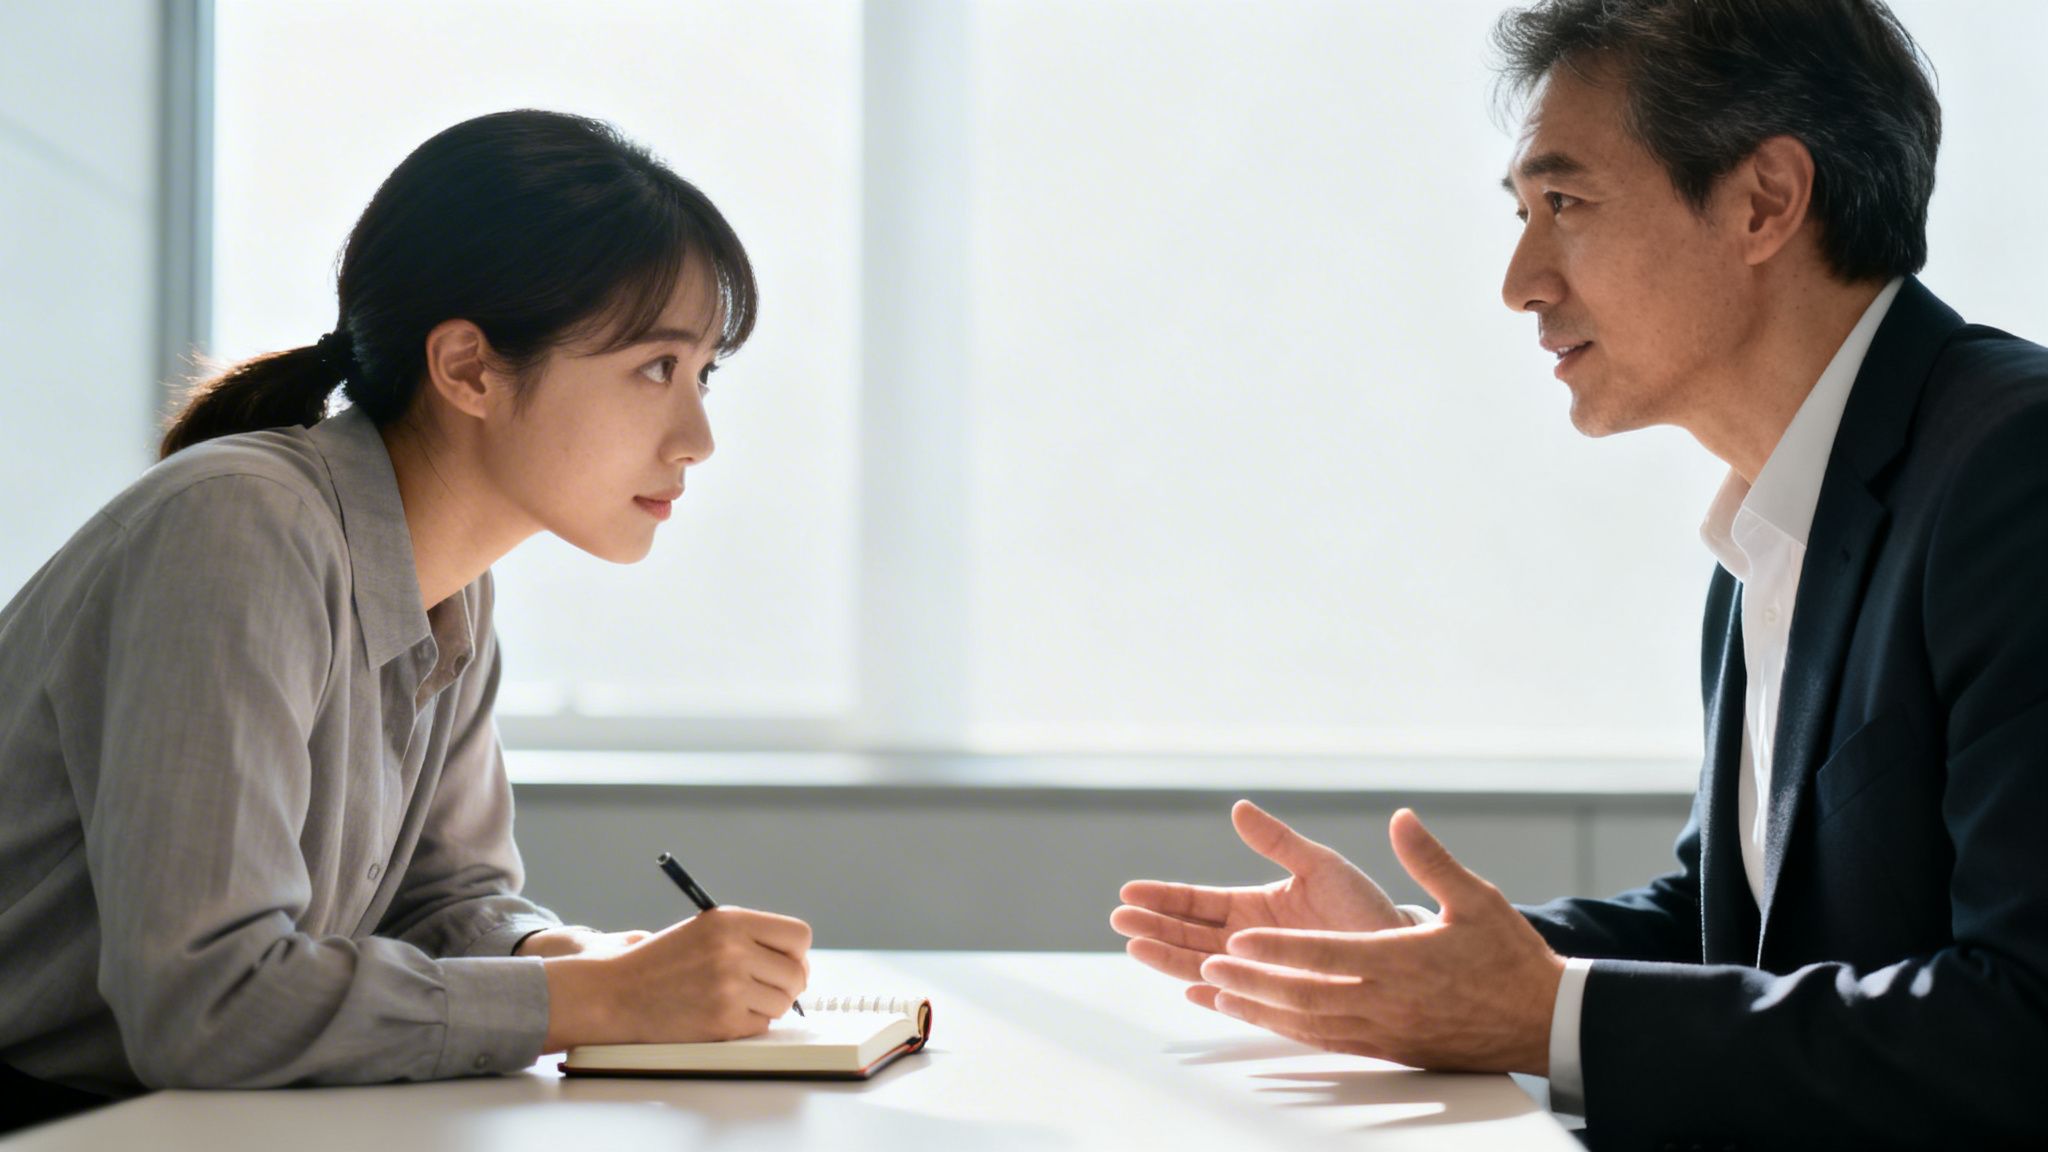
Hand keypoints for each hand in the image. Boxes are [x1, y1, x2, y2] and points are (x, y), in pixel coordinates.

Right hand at [540, 907, 811, 1050]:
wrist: (615, 992)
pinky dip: (748, 1024)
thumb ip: (749, 937)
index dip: (796, 953)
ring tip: (737, 1000)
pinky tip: (721, 1013)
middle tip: (765, 988)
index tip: (786, 961)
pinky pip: (761, 1025)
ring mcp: (729, 986)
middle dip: (786, 984)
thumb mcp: (705, 929)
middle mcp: (733, 950)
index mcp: (730, 920)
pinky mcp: (723, 1020)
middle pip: (796, 973)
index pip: (798, 936)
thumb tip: (797, 959)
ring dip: (767, 1006)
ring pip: (782, 1003)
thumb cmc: (660, 961)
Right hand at [1111, 799, 1414, 993]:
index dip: (1163, 896)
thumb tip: (1238, 808)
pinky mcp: (1276, 1001)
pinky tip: (1192, 989)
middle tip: (1120, 918)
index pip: (1196, 902)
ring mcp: (1257, 972)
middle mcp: (1246, 941)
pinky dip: (1215, 995)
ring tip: (1136, 947)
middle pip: (1188, 935)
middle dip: (1153, 926)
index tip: (1129, 890)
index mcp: (1251, 906)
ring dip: (1168, 957)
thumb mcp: (1319, 865)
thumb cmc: (1362, 907)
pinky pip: (1238, 1000)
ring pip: (1201, 965)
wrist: (1402, 953)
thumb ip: (1278, 842)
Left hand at [1198, 808, 1563, 1073]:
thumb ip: (1431, 860)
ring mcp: (1386, 1031)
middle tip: (1205, 966)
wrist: (1544, 1022)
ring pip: (1310, 1024)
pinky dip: (1288, 1030)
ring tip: (1216, 993)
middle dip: (1252, 982)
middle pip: (1305, 997)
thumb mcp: (1476, 897)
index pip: (1328, 957)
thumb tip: (1400, 818)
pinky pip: (1328, 1042)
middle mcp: (1387, 1002)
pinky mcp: (1390, 1048)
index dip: (1280, 949)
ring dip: (1260, 1009)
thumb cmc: (1509, 957)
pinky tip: (1264, 1018)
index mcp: (1402, 963)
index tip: (1238, 938)